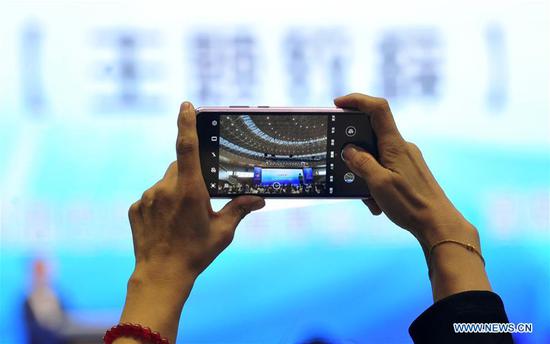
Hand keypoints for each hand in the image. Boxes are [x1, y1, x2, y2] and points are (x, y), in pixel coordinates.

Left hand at [117, 102, 264, 342]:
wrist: (161, 275)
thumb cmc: (195, 253)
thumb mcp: (222, 232)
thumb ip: (240, 209)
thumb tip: (259, 199)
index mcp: (189, 190)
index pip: (187, 148)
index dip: (186, 123)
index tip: (186, 105)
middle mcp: (165, 188)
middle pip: (179, 167)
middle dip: (189, 176)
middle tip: (197, 201)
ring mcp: (147, 197)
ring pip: (165, 183)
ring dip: (174, 192)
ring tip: (181, 219)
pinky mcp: (135, 207)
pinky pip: (151, 197)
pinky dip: (160, 204)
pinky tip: (166, 225)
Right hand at [335, 93, 475, 250]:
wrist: (438, 224)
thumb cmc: (412, 204)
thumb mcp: (379, 184)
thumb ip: (361, 163)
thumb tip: (349, 150)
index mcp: (394, 144)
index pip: (377, 109)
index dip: (357, 100)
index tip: (338, 104)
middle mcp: (401, 147)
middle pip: (370, 136)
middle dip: (355, 153)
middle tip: (349, 173)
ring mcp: (405, 160)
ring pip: (375, 158)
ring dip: (365, 175)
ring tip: (370, 198)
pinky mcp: (407, 172)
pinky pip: (383, 170)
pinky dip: (375, 184)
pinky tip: (378, 203)